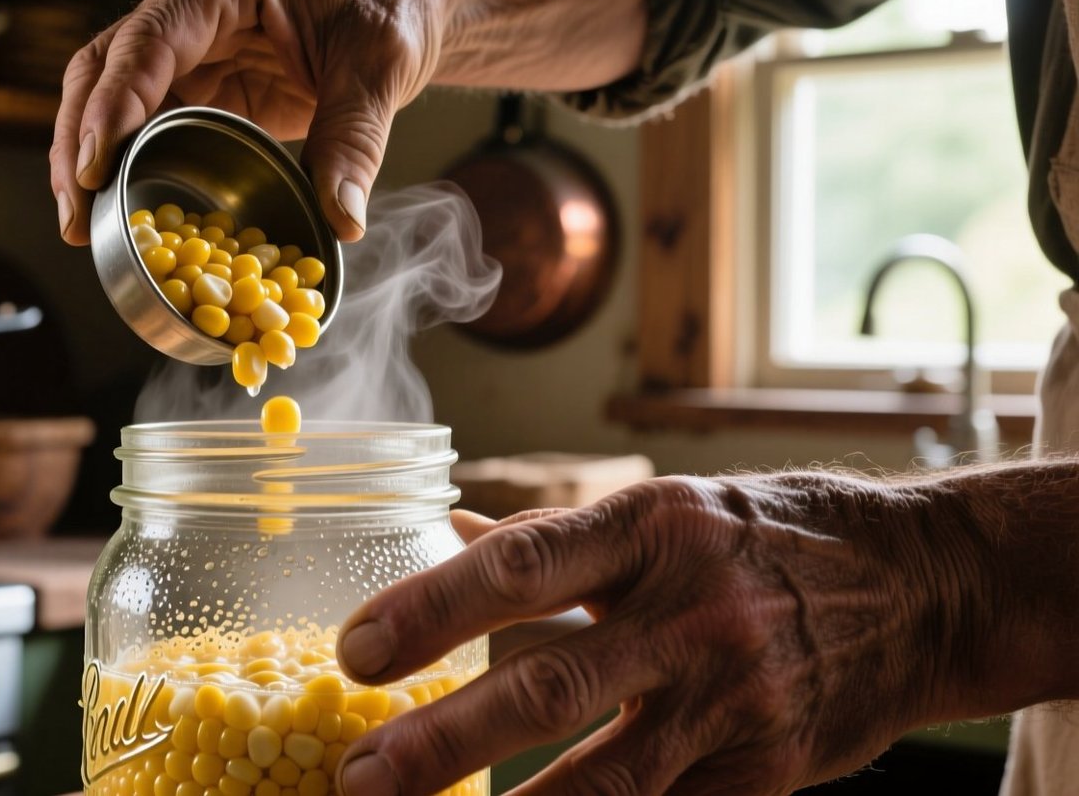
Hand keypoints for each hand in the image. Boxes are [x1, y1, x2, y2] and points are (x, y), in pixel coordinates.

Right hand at [49, 0, 449, 244]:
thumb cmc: (389, 11)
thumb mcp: (380, 74)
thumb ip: (354, 143)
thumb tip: (340, 220)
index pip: (150, 39)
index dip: (113, 103)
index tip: (95, 166)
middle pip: (105, 64)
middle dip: (79, 140)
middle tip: (74, 213)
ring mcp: (186, 39)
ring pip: (108, 92)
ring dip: (88, 156)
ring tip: (78, 224)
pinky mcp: (196, 77)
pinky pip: (141, 117)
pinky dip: (123, 161)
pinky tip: (114, 207)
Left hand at [332, 475, 1007, 794]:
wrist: (921, 586)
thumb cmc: (763, 536)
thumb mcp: (665, 507)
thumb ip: (555, 535)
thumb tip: (447, 534)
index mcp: (651, 526)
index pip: (521, 566)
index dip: (430, 609)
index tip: (353, 652)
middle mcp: (691, 610)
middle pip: (549, 684)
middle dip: (442, 739)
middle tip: (359, 777)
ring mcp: (734, 698)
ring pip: (607, 776)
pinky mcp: (767, 770)